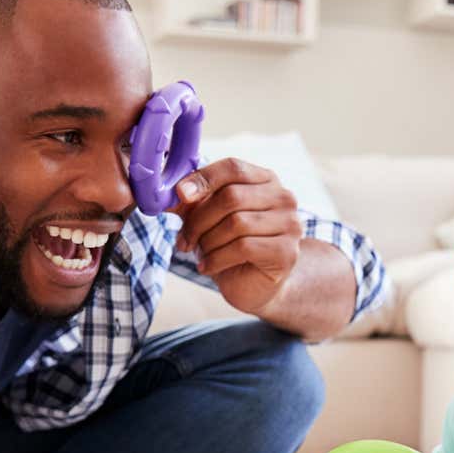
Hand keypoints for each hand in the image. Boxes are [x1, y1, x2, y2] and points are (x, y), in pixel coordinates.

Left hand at [171, 158, 304, 313]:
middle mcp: (283, 197)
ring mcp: (290, 225)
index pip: (233, 168)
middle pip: (232, 197)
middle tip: (183, 239)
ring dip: (208, 242)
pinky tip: (207, 267)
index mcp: (264, 180)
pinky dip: (217, 259)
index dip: (204, 178)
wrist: (253, 284)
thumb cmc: (229, 246)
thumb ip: (189, 202)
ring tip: (200, 254)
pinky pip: (243, 247)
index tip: (180, 194)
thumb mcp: (205, 218)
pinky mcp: (286, 252)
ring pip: (236, 223)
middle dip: (199, 220)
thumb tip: (163, 192)